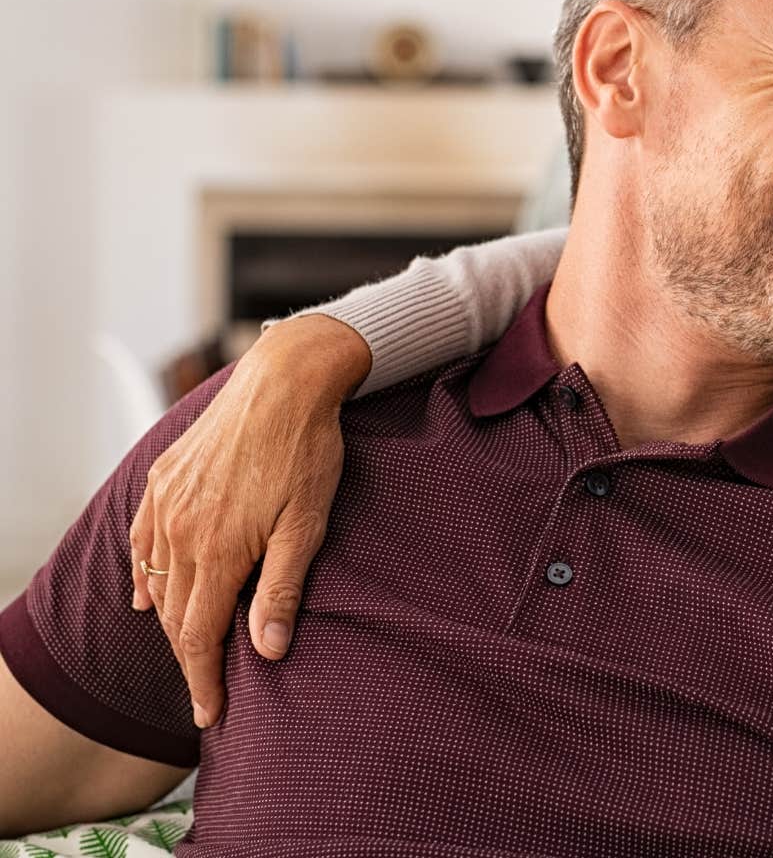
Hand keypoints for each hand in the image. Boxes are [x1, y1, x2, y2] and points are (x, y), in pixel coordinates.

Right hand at [129, 315, 369, 727]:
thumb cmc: (306, 452)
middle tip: (204, 693)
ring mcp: (166, 505)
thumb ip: (282, 589)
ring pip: (158, 580)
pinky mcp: (164, 481)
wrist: (284, 381)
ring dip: (170, 620)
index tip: (210, 715)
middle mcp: (180, 532)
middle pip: (175, 615)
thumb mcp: (306, 525)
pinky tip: (149, 592)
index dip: (204, 680)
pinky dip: (146, 573)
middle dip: (189, 659)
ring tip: (187, 651)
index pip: (200, 636)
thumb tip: (269, 650)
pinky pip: (143, 541)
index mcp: (216, 551)